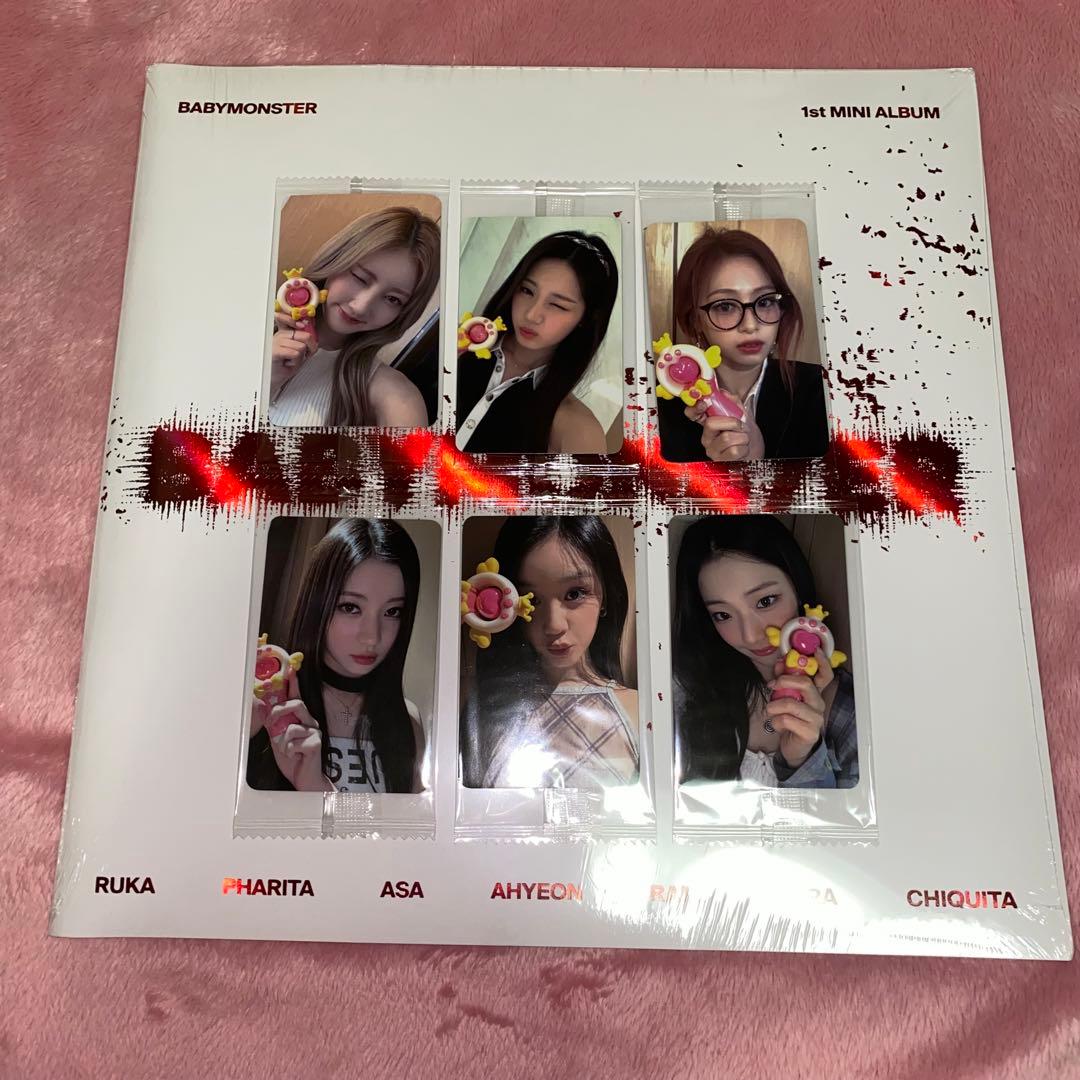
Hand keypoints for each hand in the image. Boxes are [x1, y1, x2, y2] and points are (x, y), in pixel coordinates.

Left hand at [266, 670, 325, 790]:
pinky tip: (294, 755)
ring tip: (285, 748)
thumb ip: (272, 723)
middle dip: (279, 711)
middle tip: (270, 722)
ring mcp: (314, 732)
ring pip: (292, 725)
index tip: (291, 669)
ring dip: (282, 739)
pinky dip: (288, 750)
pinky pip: (294, 741)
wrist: (304, 779)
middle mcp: (310, 722)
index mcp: (300, 718)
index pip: (297, 696)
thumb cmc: (292, 758)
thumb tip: (261, 707)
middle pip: (296, 704)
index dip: (294, 682)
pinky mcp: (316, 743)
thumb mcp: (277, 738)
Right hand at [270, 312, 315, 397]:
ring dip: (299, 359)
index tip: (311, 351)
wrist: (271, 380)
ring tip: (290, 362)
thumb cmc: (283, 368)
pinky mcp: (275, 350)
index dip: (312, 342)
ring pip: (301, 347)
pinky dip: (294, 362)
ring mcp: (276, 341)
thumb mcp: (297, 355)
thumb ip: (304, 345)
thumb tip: (315, 341)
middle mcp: (280, 335)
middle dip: (310, 349)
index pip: (304, 330)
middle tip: (304, 358)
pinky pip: (295, 353)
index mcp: (285, 334)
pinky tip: (286, 364)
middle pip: (306, 336)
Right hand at [685, 395, 764, 461]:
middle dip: (733, 422)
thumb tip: (723, 392)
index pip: (693, 414)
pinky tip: (744, 450)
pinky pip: (733, 451)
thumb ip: (733, 403)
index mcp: (710, 424)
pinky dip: (744, 448)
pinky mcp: (720, 462)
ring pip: (726, 438)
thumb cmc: (747, 437)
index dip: (695, 408)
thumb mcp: (743, 416)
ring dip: (742, 437)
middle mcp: (707, 438)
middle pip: (711, 423)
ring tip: (744, 440)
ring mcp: (712, 451)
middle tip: (741, 427)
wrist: (757, 454)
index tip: (704, 403)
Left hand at [765, 649, 834, 768]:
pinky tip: (776, 724)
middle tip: (771, 686)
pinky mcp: (810, 732)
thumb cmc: (791, 720)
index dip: (823, 662)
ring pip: (792, 704)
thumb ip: (784, 680)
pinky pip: (787, 720)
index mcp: (814, 693)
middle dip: (784, 682)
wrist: (794, 747)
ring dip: (775, 706)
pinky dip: (776, 721)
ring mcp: (816, 719)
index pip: (825, 675)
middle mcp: (818, 704)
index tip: (816, 650)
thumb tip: (779, 663)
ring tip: (770, 710)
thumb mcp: (786, 698)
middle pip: (805, 685)